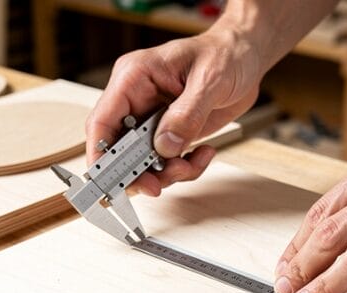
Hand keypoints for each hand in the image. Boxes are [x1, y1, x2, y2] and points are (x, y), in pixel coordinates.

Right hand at [86, 28, 262, 195]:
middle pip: (119, 148)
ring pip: (143, 161)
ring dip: (166, 172)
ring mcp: (153, 119)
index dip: (101, 153)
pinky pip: (167, 162)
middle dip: (139, 171)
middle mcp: (138, 100)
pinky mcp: (170, 133)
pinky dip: (184, 168)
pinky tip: (202, 154)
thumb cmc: (226, 54)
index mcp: (134, 78)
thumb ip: (186, 114)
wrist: (246, 57)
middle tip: (158, 185)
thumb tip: (165, 145)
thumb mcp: (209, 80)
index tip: (111, 180)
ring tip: (190, 165)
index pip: (102, 120)